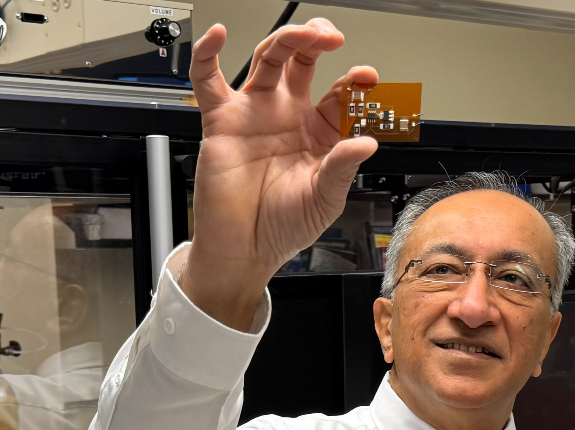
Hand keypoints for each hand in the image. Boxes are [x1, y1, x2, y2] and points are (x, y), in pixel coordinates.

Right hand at [182, 20, 378, 329]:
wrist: (244, 250)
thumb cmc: (283, 227)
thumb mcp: (325, 199)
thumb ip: (342, 167)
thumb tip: (366, 142)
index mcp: (318, 131)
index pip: (340, 93)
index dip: (354, 80)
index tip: (366, 78)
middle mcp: (287, 114)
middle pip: (303, 60)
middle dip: (318, 40)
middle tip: (332, 37)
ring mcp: (255, 113)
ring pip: (268, 59)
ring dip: (286, 39)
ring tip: (303, 33)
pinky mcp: (221, 121)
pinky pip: (208, 80)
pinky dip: (207, 54)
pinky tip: (217, 36)